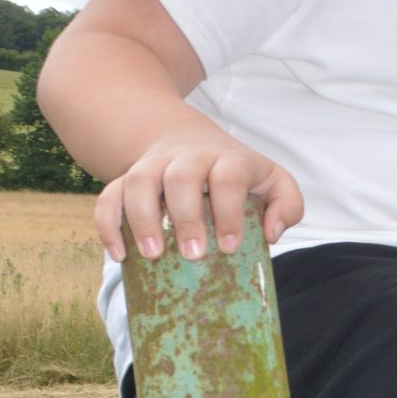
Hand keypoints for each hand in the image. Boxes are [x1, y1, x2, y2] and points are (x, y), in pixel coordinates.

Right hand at [94, 130, 303, 262]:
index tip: (229, 246)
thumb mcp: (273, 181)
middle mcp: (189, 157)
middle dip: (186, 216)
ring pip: (139, 181)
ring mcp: (154, 165)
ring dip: (142, 219)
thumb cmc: (237, 175)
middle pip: (181, 176)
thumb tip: (272, 233)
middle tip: (192, 254)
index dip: (229, 210)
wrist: (189, 141)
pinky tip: (119, 255)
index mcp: (228, 158)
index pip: (229, 176)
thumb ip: (287, 203)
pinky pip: (109, 196)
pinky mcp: (126, 179)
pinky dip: (109, 224)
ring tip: (153, 256)